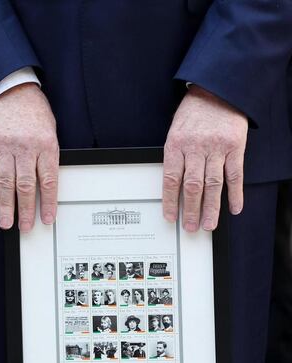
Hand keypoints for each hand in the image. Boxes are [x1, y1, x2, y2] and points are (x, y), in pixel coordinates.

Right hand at [0, 83, 58, 230]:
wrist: (10, 90)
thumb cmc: (33, 112)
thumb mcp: (50, 131)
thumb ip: (47, 157)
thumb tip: (45, 188)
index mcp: (46, 144)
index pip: (48, 180)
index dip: (48, 203)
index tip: (47, 219)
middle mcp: (25, 147)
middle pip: (25, 185)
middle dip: (25, 210)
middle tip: (23, 227)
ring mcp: (5, 146)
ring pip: (5, 182)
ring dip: (5, 205)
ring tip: (5, 222)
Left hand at [163, 85, 247, 231]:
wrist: (217, 91)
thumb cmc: (193, 112)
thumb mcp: (175, 132)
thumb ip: (175, 157)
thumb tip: (174, 186)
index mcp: (176, 145)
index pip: (171, 180)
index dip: (170, 201)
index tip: (170, 217)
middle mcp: (196, 148)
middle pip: (193, 186)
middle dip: (191, 210)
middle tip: (191, 227)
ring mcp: (216, 148)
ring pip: (213, 184)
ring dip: (212, 207)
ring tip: (209, 224)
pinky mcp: (235, 147)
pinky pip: (235, 174)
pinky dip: (235, 193)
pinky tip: (234, 207)